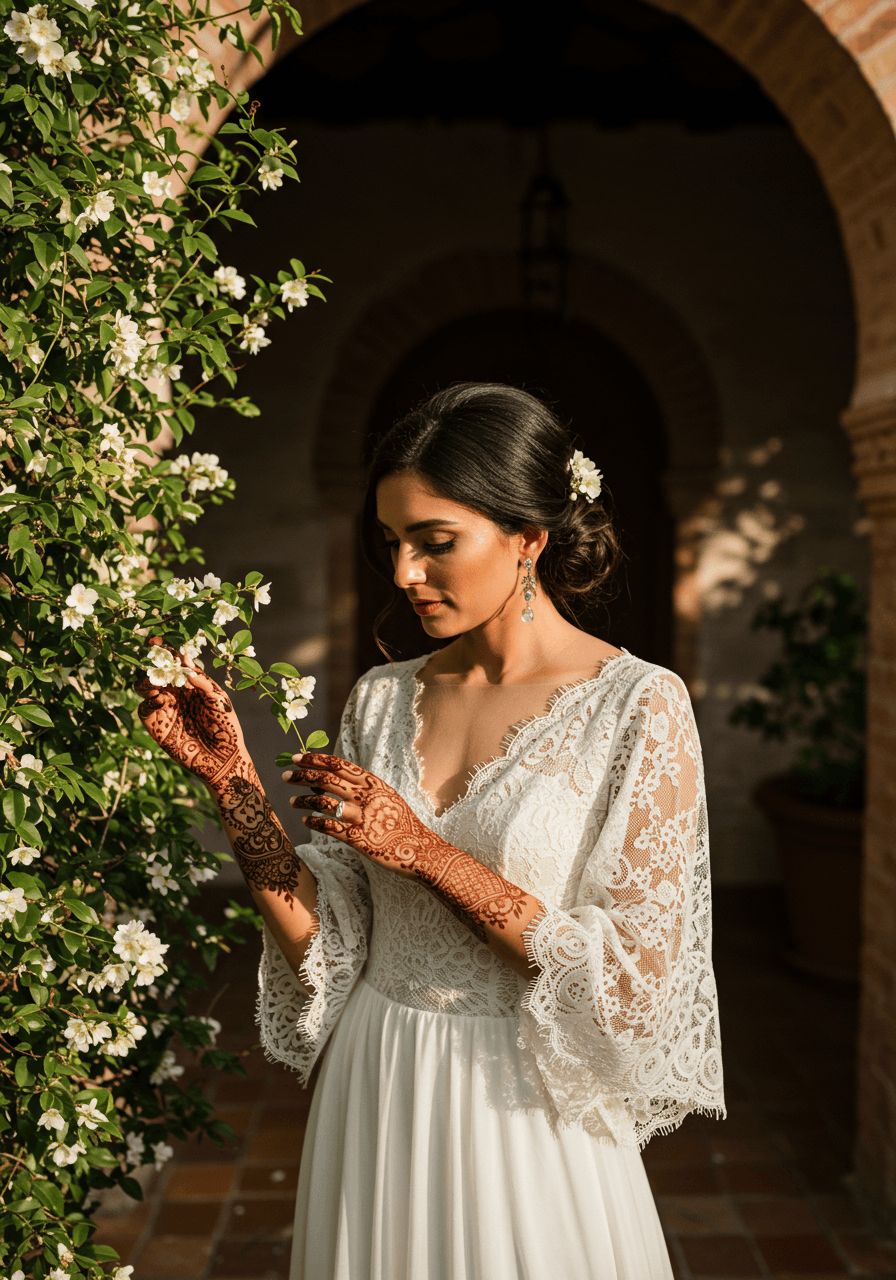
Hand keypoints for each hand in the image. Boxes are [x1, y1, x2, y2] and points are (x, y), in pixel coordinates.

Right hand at [136, 639, 246, 789]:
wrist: (222, 759)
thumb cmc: (226, 727)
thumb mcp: (218, 700)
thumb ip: (201, 680)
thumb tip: (183, 658)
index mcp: (191, 682)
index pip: (174, 662)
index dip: (164, 650)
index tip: (155, 641)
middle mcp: (175, 692)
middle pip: (156, 672)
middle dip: (150, 663)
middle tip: (150, 660)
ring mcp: (164, 707)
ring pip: (144, 687)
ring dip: (145, 681)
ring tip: (154, 683)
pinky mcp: (157, 725)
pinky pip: (144, 709)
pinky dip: (147, 701)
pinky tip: (159, 700)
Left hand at [283, 753, 448, 878]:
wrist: (422, 851)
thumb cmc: (403, 824)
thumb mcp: (386, 797)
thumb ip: (363, 788)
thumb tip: (332, 779)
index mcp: (374, 783)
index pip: (339, 764)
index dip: (316, 759)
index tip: (297, 757)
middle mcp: (367, 796)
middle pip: (327, 779)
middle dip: (303, 775)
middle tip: (286, 775)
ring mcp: (362, 817)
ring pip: (323, 801)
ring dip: (304, 799)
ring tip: (292, 801)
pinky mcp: (359, 839)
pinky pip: (328, 827)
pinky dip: (314, 822)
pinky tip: (306, 822)